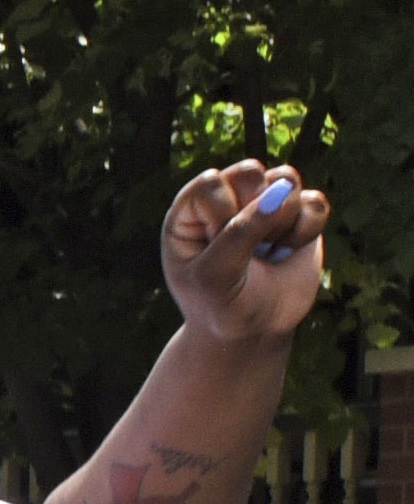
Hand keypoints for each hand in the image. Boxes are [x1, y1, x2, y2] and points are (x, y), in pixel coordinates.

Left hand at [162, 157, 332, 343]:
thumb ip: (239, 234)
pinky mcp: (297, 215)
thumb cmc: (219, 305)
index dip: (223, 214)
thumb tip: (279, 193)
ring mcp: (263, 204)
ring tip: (266, 251)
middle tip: (247, 248)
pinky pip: (314, 201)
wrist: (252, 332)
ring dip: (281, 221)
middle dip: (254, 211)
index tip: (218, 247)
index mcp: (189, 211)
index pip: (211, 182)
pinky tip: (288, 251)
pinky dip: (306, 230)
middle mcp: (225, 200)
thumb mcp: (215, 275)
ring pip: (285, 179)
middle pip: (249, 171)